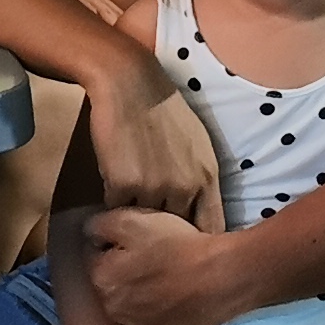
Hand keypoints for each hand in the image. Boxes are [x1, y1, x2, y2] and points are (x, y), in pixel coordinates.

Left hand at [82, 207, 239, 324]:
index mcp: (101, 279)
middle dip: (124, 268)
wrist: (221, 277)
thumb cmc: (175, 245)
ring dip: (139, 289)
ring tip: (165, 272)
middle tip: (152, 252)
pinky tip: (175, 291)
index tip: (136, 237)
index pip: (96, 256)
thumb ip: (100, 225)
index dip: (115, 243)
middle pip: (112, 281)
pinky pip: (151, 316)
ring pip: (130, 300)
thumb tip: (89, 232)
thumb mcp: (132, 220)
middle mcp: (113, 309)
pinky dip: (157, 305)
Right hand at [86, 56, 226, 228]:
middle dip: (163, 233)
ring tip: (128, 210)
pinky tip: (113, 183)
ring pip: (143, 222)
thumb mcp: (197, 144)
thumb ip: (200, 179)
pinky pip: (117, 208)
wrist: (129, 82)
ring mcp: (154, 187)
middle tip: (151, 233)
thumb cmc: (163, 108)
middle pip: (175, 230)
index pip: (212, 228)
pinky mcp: (123, 184)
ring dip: (135, 219)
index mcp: (207, 177)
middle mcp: (185, 187)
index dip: (198, 240)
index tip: (186, 243)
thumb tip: (197, 208)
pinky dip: (114, 202)